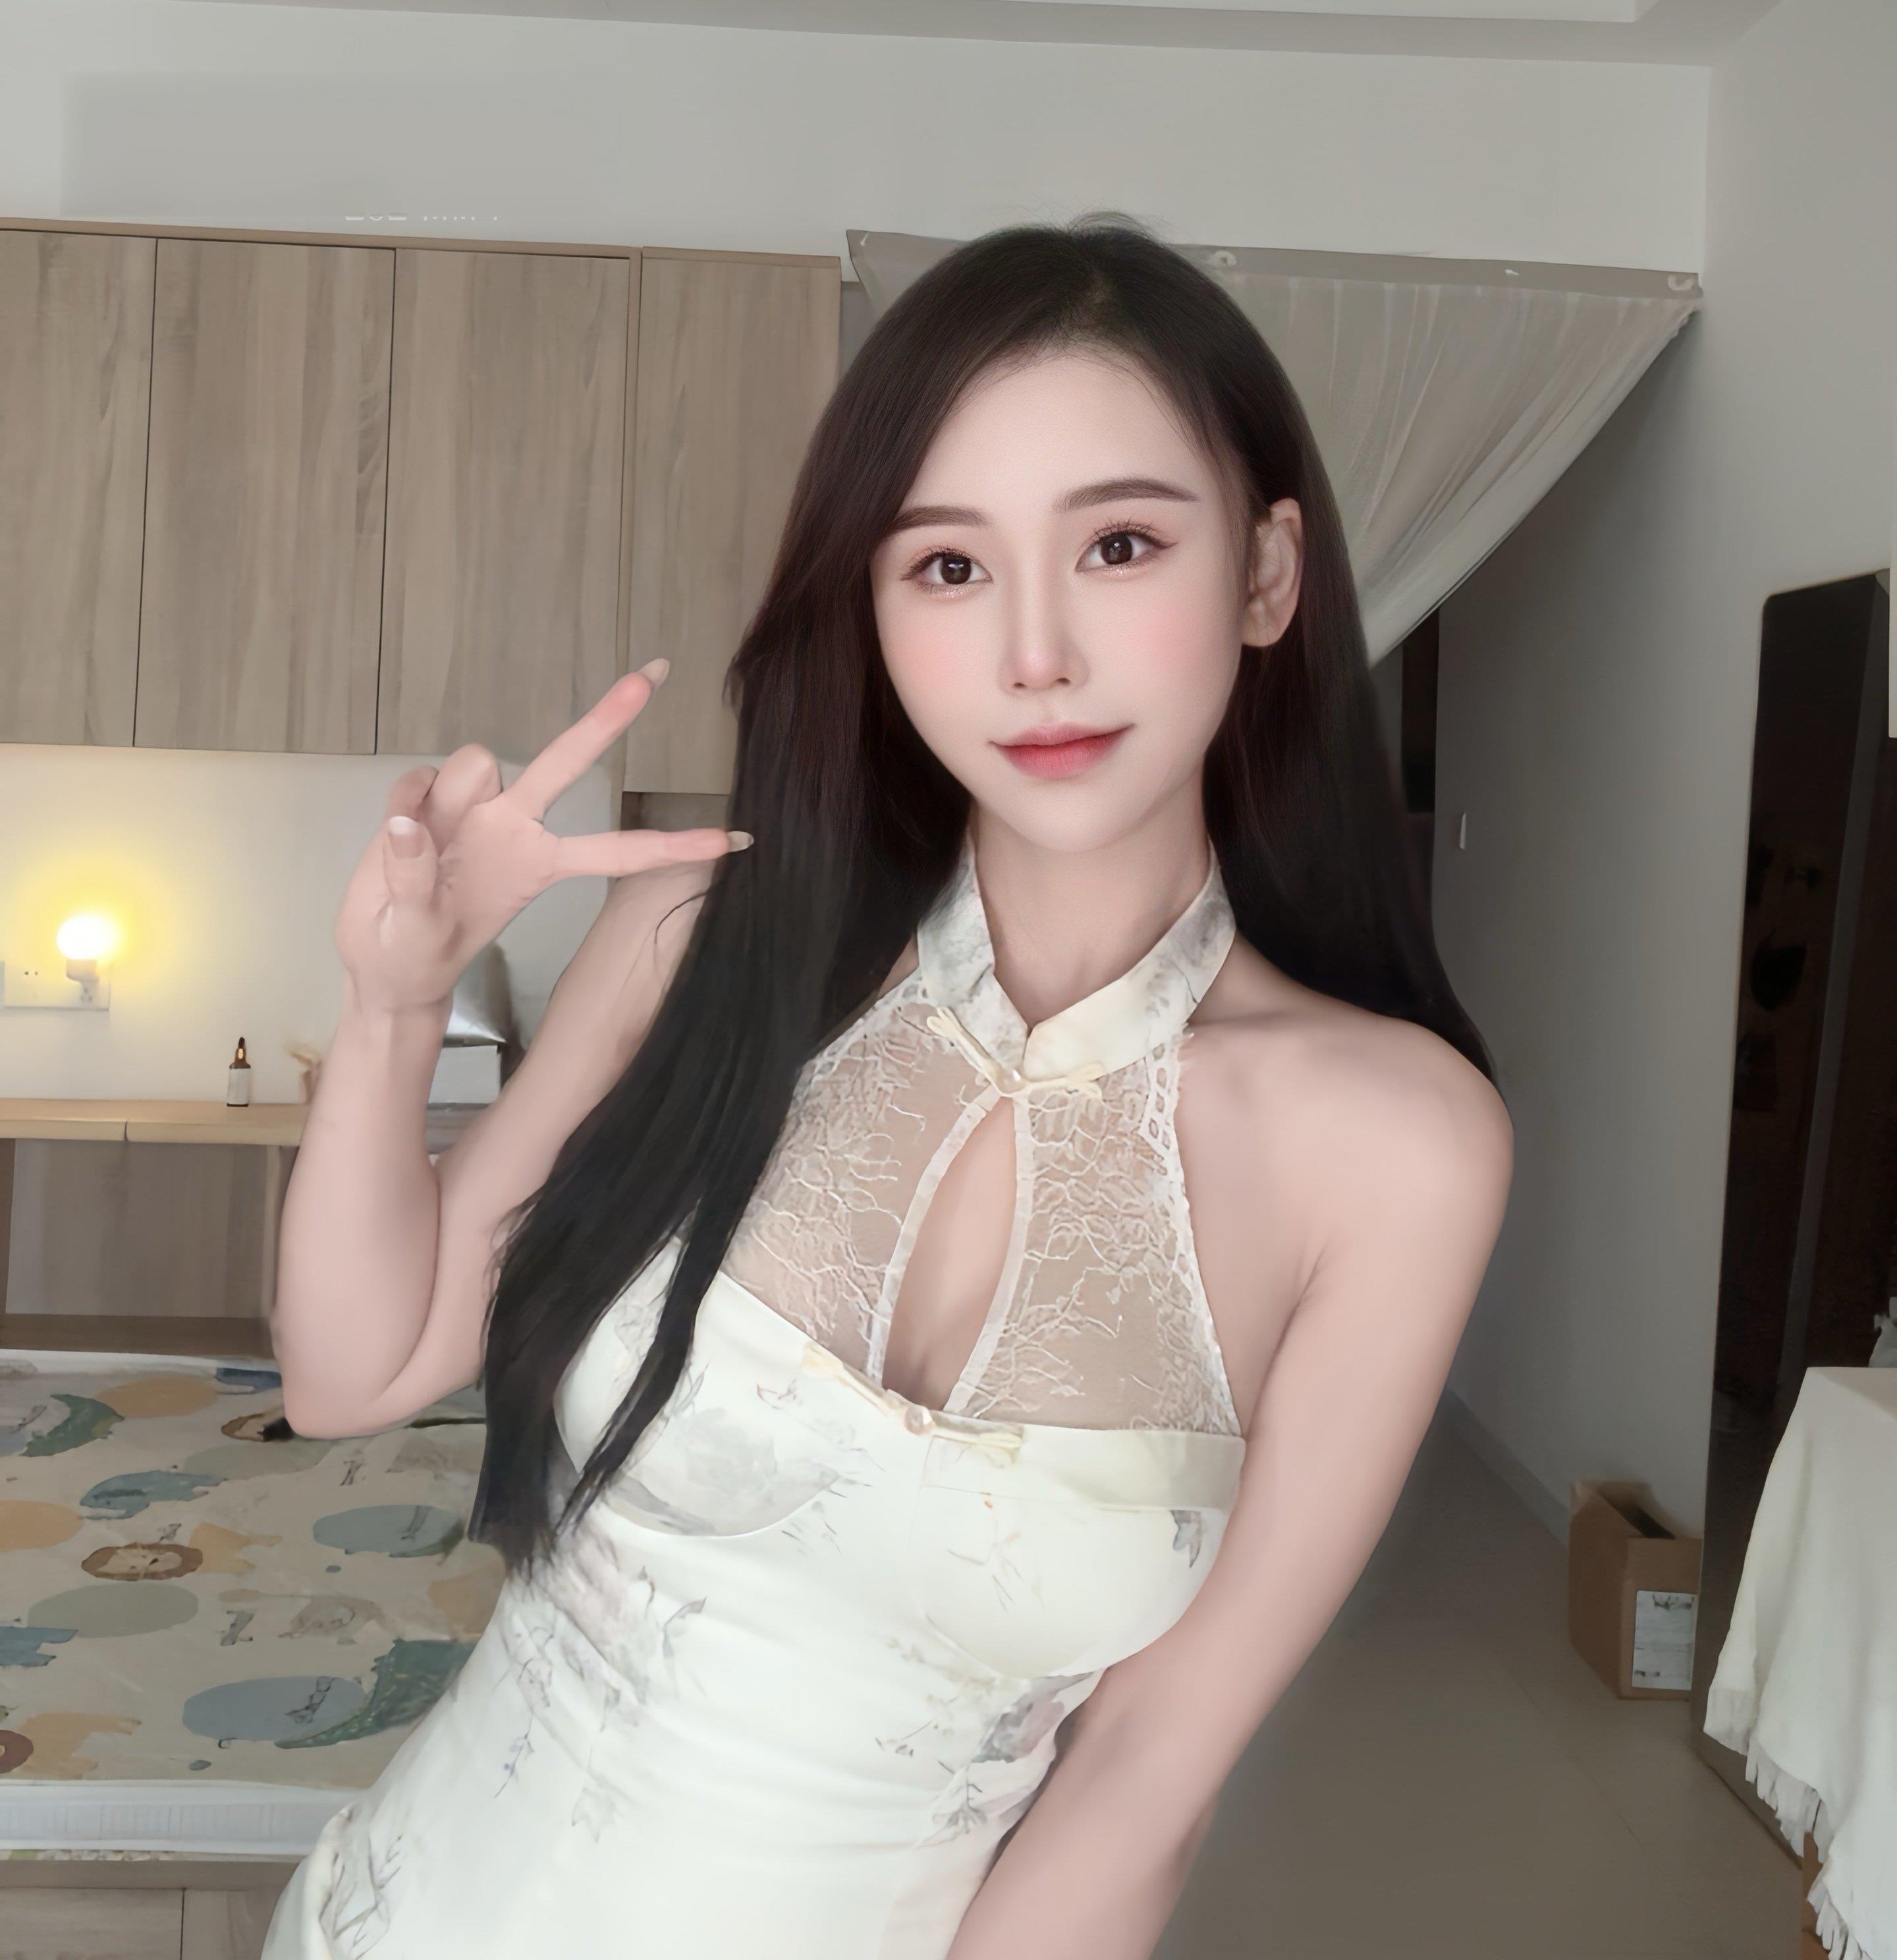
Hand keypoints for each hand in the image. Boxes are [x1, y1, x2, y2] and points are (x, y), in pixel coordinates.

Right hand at [334, 659, 748, 1016]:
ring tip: (420, 847)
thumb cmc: (413, 956)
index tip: (731, 840)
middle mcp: (514, 826)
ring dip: (445, 797)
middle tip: (656, 672)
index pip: (614, 853)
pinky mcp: (430, 801)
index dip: (670, 847)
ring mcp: (474, 810)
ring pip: (478, 762)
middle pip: (568, 762)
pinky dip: (404, 802)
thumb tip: (407, 821)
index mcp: (535, 865)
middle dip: (608, 718)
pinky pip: (419, 779)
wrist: (382, 965)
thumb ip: (412, 877)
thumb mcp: (416, 933)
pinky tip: (397, 833)